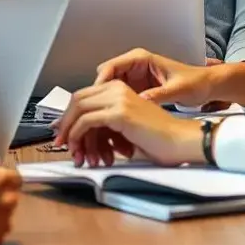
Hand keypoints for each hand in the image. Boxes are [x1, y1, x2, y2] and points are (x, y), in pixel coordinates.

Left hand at [53, 81, 203, 167]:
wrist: (182, 142)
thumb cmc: (160, 139)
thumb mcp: (125, 129)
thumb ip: (105, 126)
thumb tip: (81, 136)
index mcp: (119, 88)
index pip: (84, 96)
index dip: (69, 115)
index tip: (63, 134)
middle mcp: (117, 88)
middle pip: (77, 100)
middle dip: (66, 124)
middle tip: (62, 145)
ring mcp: (118, 98)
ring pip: (79, 110)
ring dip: (73, 136)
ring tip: (79, 156)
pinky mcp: (119, 112)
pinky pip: (86, 121)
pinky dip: (80, 137)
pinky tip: (85, 153)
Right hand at [94, 48, 238, 108]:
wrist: (206, 86)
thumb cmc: (194, 82)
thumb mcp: (177, 89)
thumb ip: (158, 94)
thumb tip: (141, 100)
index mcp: (140, 59)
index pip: (110, 67)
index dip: (100, 85)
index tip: (94, 101)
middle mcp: (133, 66)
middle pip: (103, 80)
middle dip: (96, 97)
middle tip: (90, 115)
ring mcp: (132, 78)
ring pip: (106, 91)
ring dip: (101, 105)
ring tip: (97, 122)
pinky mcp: (135, 90)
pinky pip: (115, 99)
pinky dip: (111, 109)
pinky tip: (110, 123)